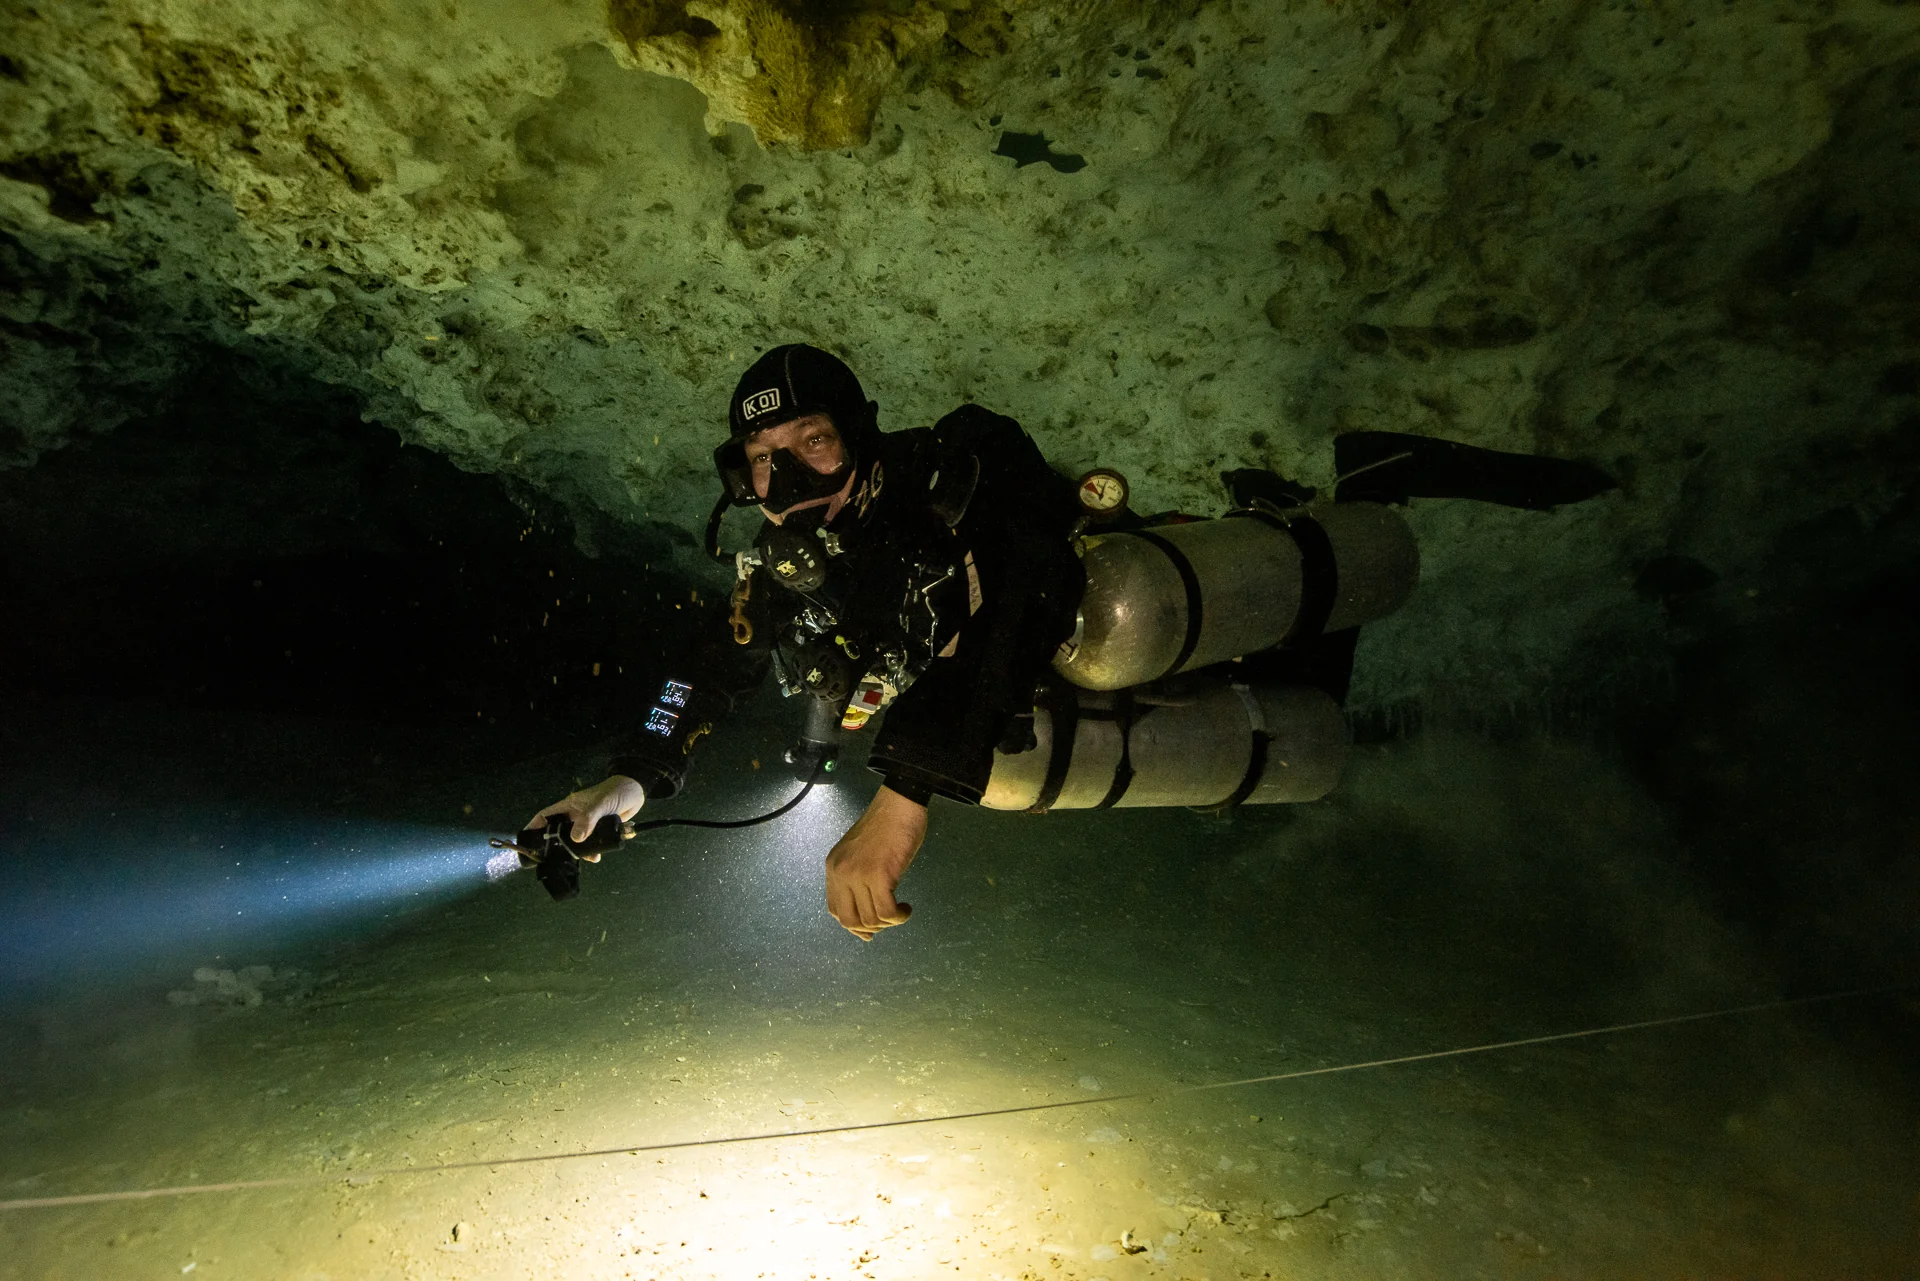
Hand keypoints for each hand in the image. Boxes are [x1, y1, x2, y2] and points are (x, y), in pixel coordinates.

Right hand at [527, 776, 643, 862]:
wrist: (636, 793)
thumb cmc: (615, 792)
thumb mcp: (600, 804)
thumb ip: (588, 820)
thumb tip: (575, 839)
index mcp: (569, 806)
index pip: (546, 816)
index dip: (534, 827)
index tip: (526, 840)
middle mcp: (575, 816)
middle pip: (558, 833)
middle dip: (555, 846)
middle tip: (552, 859)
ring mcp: (586, 825)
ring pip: (574, 841)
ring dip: (577, 851)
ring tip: (582, 858)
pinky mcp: (598, 832)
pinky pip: (590, 845)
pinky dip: (592, 851)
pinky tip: (596, 857)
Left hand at [825, 786, 926, 940]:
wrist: (899, 804)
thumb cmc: (886, 825)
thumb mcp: (861, 853)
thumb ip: (857, 877)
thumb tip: (867, 910)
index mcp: (833, 867)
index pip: (835, 909)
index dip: (852, 926)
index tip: (870, 931)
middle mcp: (840, 872)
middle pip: (849, 920)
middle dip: (871, 928)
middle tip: (889, 921)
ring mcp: (858, 874)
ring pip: (870, 918)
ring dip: (889, 922)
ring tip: (902, 911)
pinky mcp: (878, 875)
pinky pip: (887, 912)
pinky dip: (899, 917)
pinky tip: (906, 909)